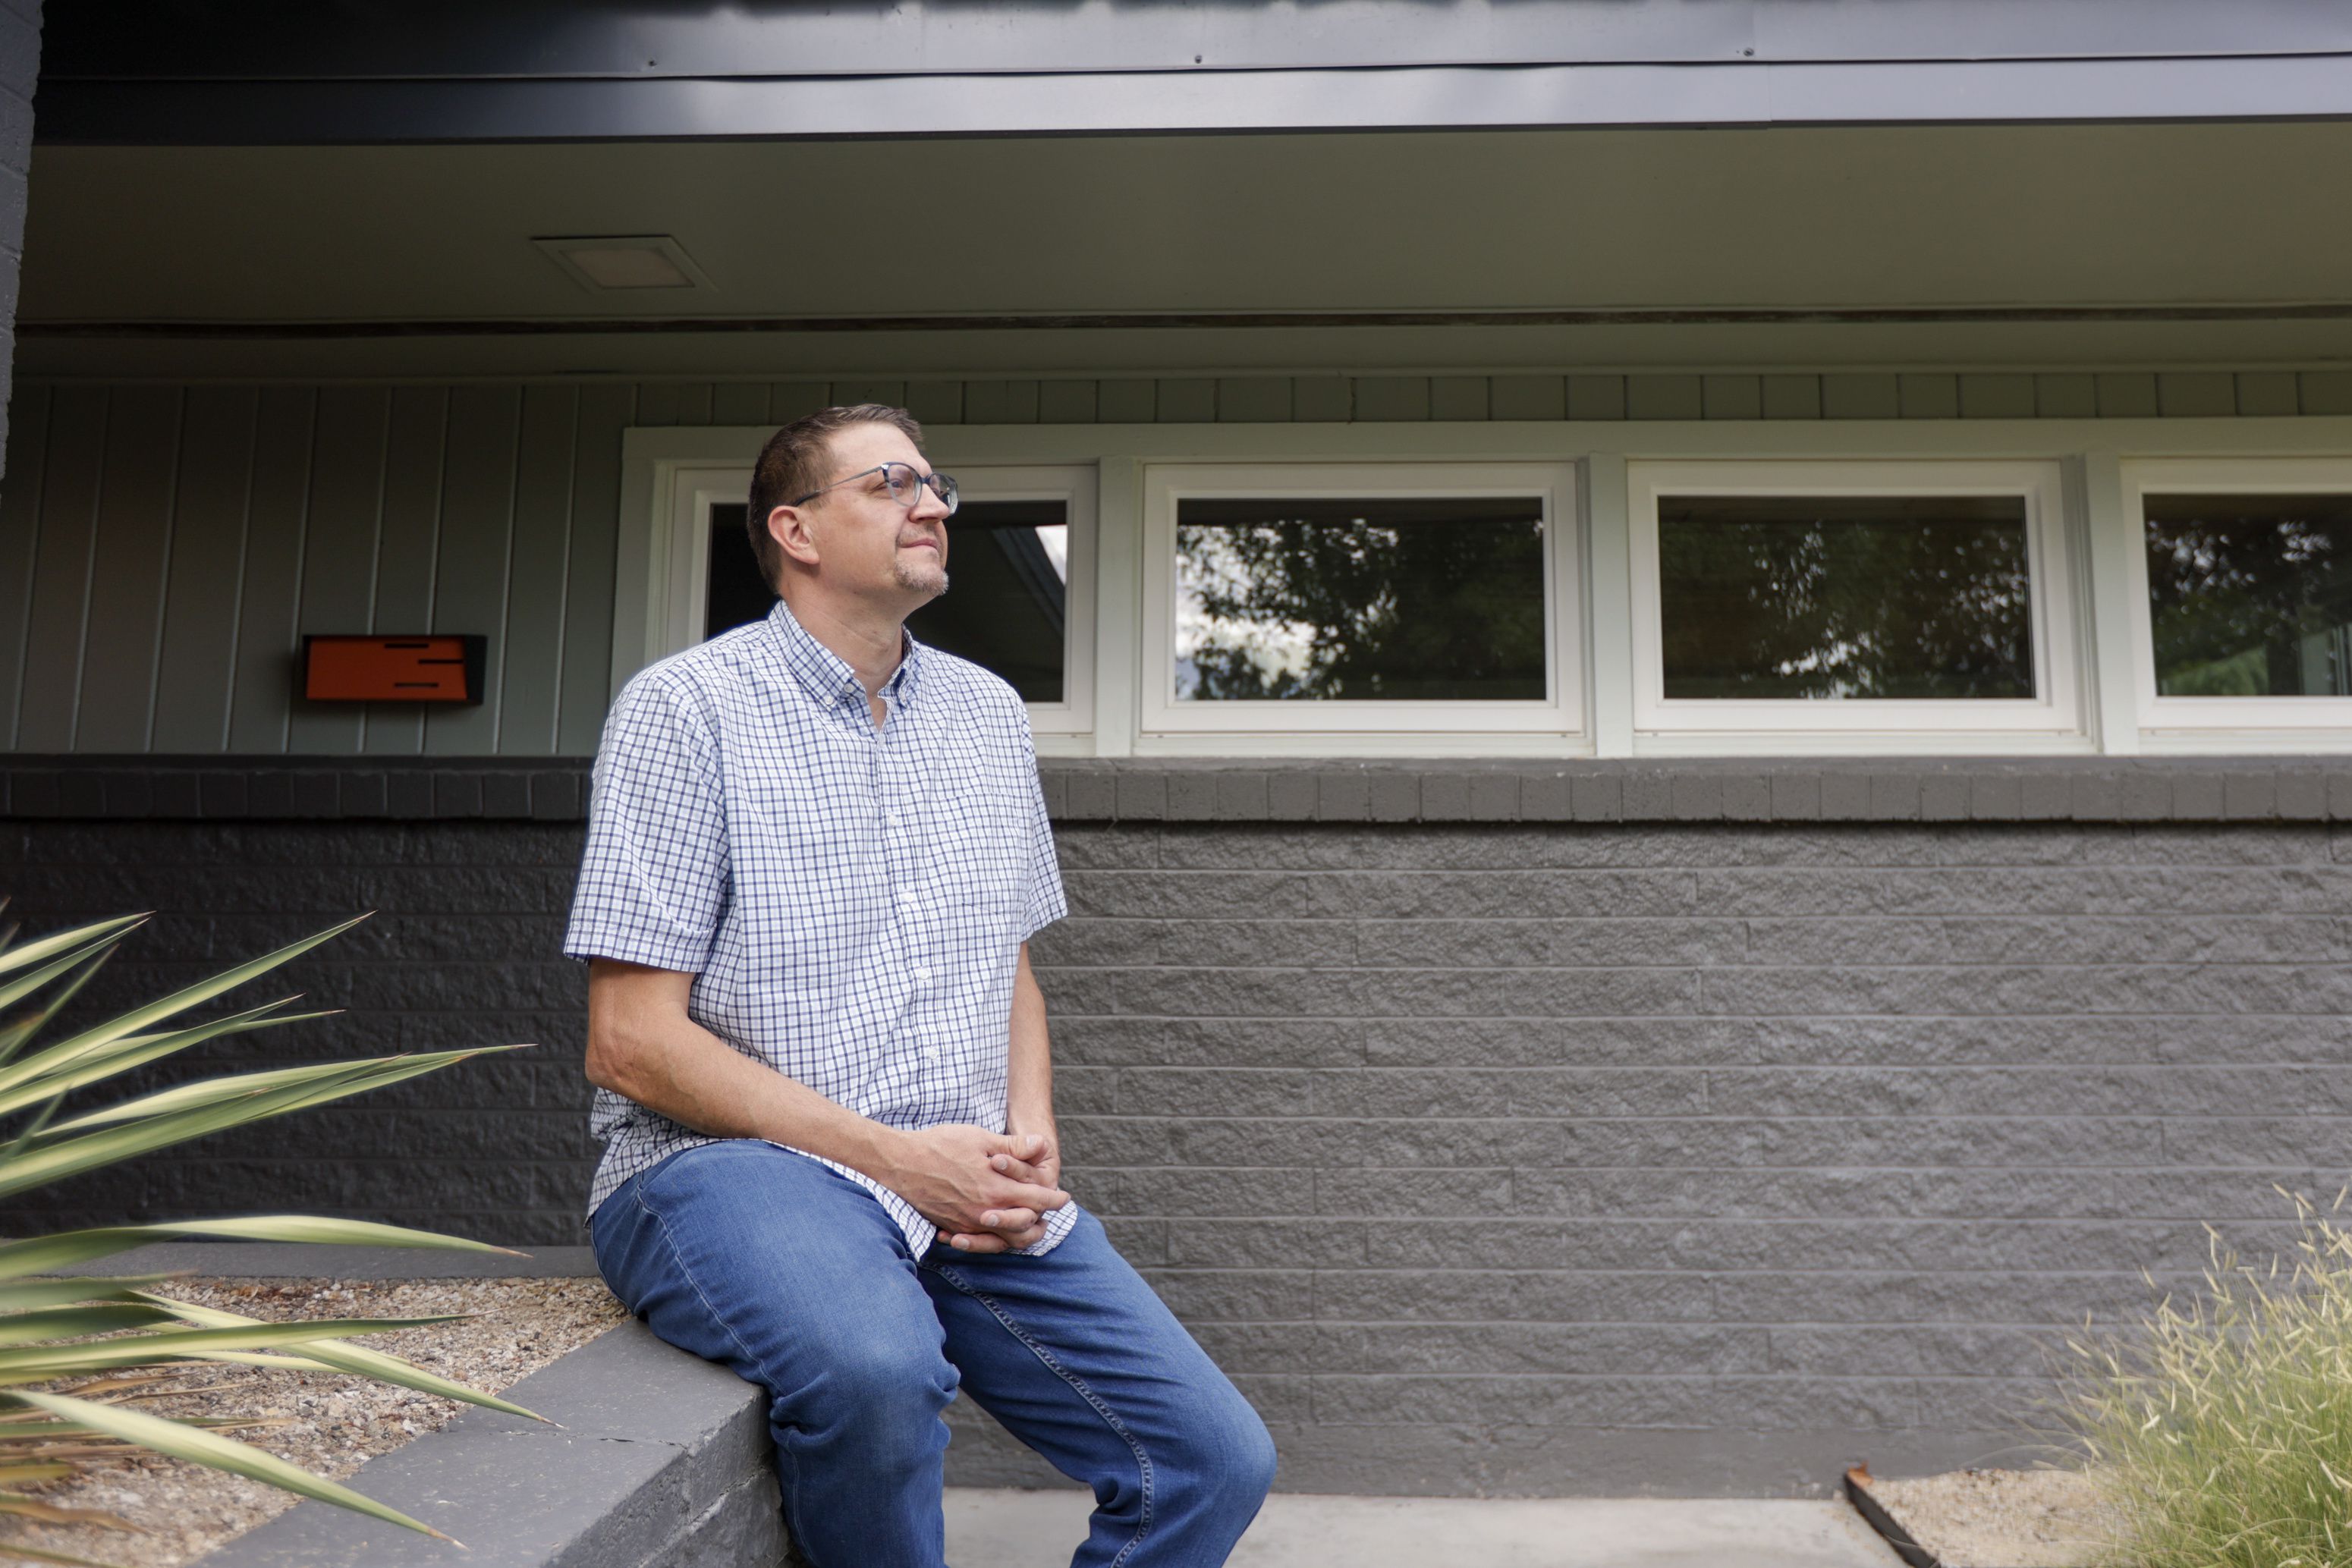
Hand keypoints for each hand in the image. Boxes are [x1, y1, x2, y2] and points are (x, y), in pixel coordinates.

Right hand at [876, 1125, 1069, 1254]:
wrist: (899, 1163)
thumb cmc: (940, 1145)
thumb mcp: (979, 1138)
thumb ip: (1012, 1147)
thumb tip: (1040, 1145)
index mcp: (995, 1188)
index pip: (1036, 1200)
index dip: (1054, 1199)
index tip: (1064, 1197)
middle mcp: (984, 1212)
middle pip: (1024, 1228)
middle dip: (1041, 1221)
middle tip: (1050, 1214)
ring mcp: (967, 1223)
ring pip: (1003, 1239)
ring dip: (1020, 1233)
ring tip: (1029, 1225)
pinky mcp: (952, 1227)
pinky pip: (980, 1240)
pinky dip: (993, 1237)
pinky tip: (997, 1229)